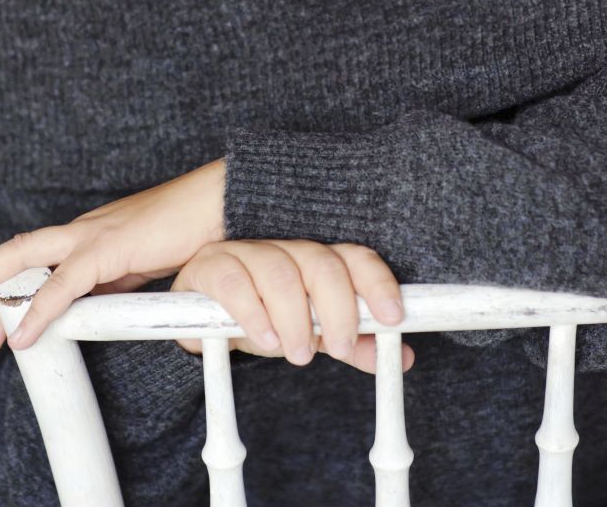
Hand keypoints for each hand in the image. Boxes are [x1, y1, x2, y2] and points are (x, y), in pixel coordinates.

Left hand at [0, 158, 226, 357]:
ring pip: (27, 257)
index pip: (41, 257)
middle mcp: (87, 229)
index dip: (16, 285)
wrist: (224, 200)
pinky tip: (25, 334)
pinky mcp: (110, 246)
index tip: (2, 316)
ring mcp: (95, 234)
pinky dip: (40, 308)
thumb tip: (108, 311)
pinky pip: (64, 282)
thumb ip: (123, 282)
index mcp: (96, 234)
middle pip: (20, 251)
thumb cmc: (197, 228)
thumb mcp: (150, 263)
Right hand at [169, 238, 414, 375]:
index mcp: (317, 261)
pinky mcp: (213, 266)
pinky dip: (253, 311)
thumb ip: (353, 343)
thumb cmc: (268, 320)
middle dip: (337, 308)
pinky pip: (235, 281)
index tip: (393, 318)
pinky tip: (263, 338)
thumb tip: (402, 357)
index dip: (377, 283)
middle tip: (340, 348)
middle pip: (321, 263)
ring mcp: (249, 253)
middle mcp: (287, 249)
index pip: (354, 258)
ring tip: (298, 353)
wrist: (204, 320)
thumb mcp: (313, 335)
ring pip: (281, 272)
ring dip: (295, 316)